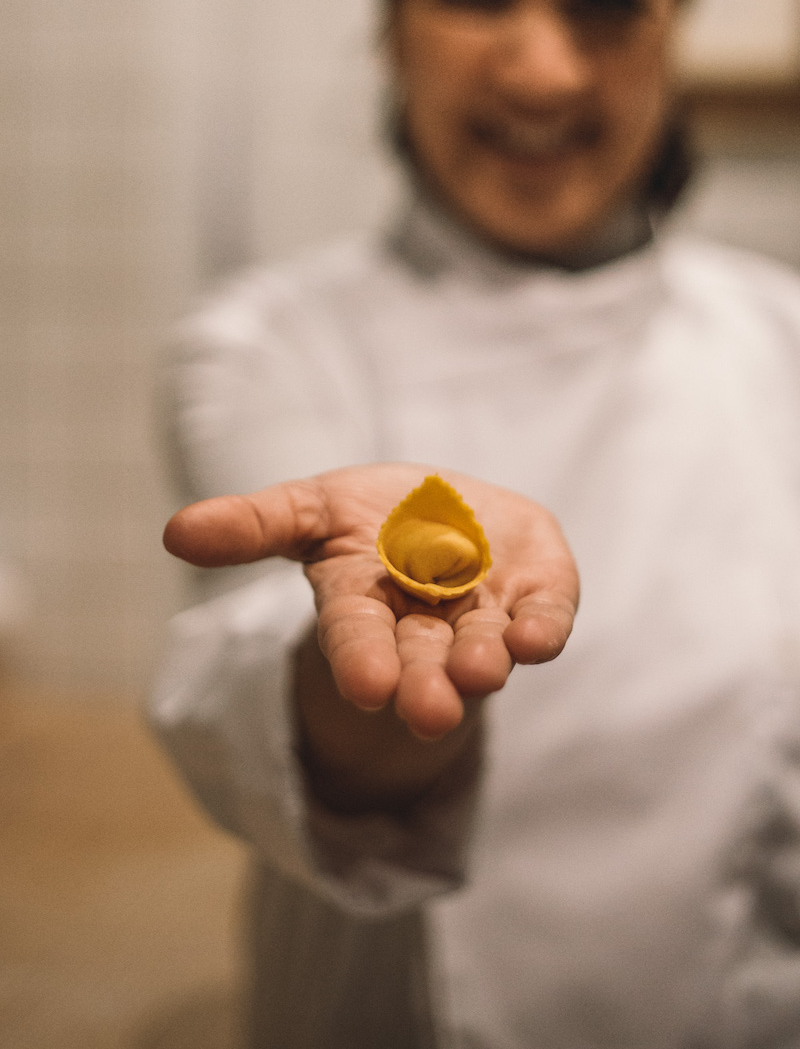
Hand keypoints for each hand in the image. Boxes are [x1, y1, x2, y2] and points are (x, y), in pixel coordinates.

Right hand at [164, 464, 578, 740]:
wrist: (450, 510)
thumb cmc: (371, 515)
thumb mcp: (309, 509)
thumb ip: (254, 524)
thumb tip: (174, 533)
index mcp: (362, 603)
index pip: (357, 636)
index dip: (361, 659)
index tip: (367, 688)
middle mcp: (423, 621)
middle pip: (421, 657)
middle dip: (424, 685)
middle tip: (429, 712)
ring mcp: (484, 610)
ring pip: (481, 645)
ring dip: (481, 661)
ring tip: (480, 673)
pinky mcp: (537, 592)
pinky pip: (544, 615)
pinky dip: (542, 628)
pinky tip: (536, 639)